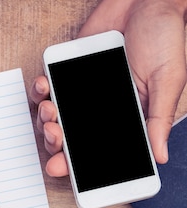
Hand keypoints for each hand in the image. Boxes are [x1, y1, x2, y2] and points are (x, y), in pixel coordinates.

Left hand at [30, 0, 186, 175]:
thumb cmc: (165, 37)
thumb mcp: (168, 81)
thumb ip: (158, 120)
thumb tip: (159, 157)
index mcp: (124, 122)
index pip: (98, 154)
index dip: (78, 168)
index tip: (63, 170)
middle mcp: (99, 114)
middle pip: (70, 143)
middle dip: (56, 146)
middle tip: (56, 137)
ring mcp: (82, 95)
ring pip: (54, 120)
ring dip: (46, 121)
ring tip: (50, 111)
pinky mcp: (69, 73)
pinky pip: (48, 90)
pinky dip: (40, 92)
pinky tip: (44, 87)